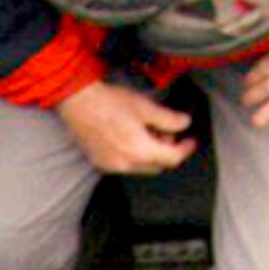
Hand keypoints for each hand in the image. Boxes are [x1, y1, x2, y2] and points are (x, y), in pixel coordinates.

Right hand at [49, 79, 194, 176]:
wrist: (78, 102)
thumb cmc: (108, 102)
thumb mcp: (145, 107)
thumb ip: (168, 119)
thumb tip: (184, 123)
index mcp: (140, 151)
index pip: (172, 158)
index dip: (185, 149)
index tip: (190, 140)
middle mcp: (126, 163)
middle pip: (157, 165)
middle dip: (166, 151)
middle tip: (167, 132)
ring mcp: (112, 165)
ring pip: (141, 167)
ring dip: (150, 154)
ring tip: (147, 132)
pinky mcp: (100, 162)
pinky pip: (124, 165)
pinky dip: (133, 155)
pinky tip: (130, 137)